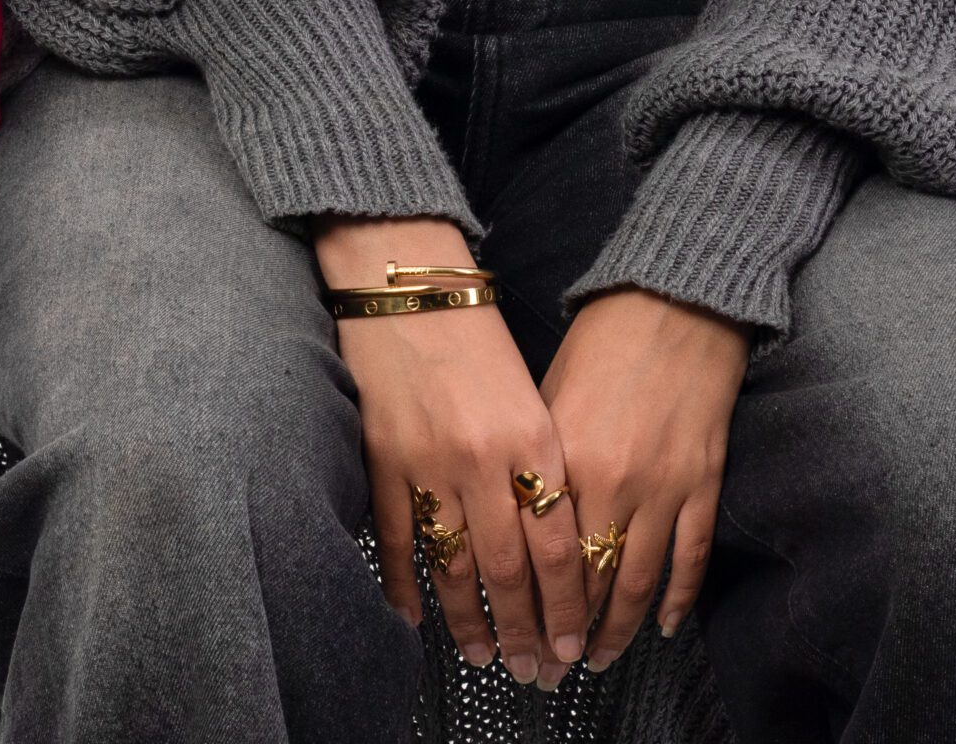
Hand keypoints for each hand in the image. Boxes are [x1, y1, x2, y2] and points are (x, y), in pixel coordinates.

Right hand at [312, 217, 591, 684]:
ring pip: (454, 567)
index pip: (558, 545)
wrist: (405, 283)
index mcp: (532, 437)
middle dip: (527, 630)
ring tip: (486, 656)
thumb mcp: (531, 392)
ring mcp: (427, 464)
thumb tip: (558, 539)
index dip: (567, 604)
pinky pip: (396, 541)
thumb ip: (544, 461)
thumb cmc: (477, 332)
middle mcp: (483, 459)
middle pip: (509, 570)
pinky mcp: (381, 460)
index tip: (574, 644)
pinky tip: (416, 618)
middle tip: (537, 672)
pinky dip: (406, 585)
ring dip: (471, 622)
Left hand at [538, 284, 751, 671]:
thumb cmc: (605, 339)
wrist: (678, 300)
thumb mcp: (551, 394)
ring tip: (598, 663)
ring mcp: (665, 487)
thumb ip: (539, 462)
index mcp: (567, 458)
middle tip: (549, 670)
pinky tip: (660, 626)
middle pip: (586, 582)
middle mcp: (614, 482)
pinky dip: (676, 598)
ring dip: (616, 632)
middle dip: (565, 634)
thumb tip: (519, 519)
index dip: (528, 607)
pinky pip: (690, 558)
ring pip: (636, 583)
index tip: (515, 639)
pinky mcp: (703, 482)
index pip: (541, 557)